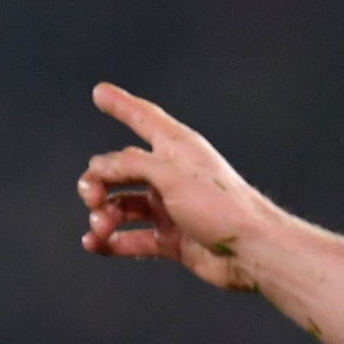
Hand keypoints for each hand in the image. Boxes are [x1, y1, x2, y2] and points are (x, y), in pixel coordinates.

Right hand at [76, 84, 271, 291]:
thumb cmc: (220, 205)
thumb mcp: (171, 175)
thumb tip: (99, 167)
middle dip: (98, 181)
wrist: (251, 251)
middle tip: (93, 197)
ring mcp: (169, 208)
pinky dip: (111, 241)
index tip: (99, 92)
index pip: (143, 118)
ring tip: (98, 228)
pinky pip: (132, 238)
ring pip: (122, 206)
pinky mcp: (170, 239)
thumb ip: (131, 165)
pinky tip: (94, 244)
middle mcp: (171, 175)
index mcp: (176, 148)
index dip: (121, 104)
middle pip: (121, 169)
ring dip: (103, 215)